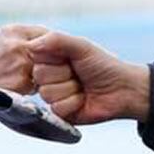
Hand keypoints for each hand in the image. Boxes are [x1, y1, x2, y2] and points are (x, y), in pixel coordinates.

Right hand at [0, 24, 48, 119]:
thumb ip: (22, 41)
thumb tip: (51, 46)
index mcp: (12, 31)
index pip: (46, 34)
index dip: (52, 46)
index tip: (53, 54)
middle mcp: (18, 43)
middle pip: (50, 52)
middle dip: (49, 62)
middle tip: (46, 69)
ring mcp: (21, 62)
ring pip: (45, 69)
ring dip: (40, 76)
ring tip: (22, 79)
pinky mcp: (22, 80)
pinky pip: (37, 85)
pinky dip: (30, 88)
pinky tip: (16, 88)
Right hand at [27, 33, 151, 123]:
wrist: (123, 90)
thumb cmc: (103, 65)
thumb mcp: (81, 46)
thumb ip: (56, 40)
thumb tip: (31, 45)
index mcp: (51, 58)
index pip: (35, 56)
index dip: (53, 58)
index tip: (69, 58)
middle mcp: (49, 77)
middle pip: (39, 76)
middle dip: (63, 74)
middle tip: (78, 73)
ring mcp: (53, 96)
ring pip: (46, 93)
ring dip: (70, 89)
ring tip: (83, 87)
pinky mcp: (59, 113)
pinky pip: (56, 108)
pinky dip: (74, 103)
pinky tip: (83, 100)